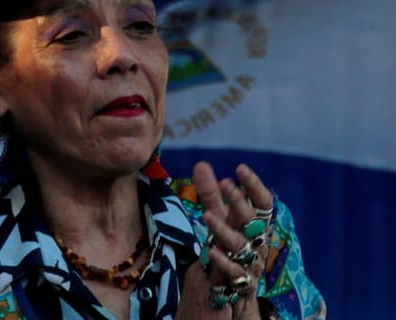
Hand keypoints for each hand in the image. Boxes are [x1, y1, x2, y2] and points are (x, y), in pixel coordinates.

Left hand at [175, 161, 273, 318]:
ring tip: (207, 216)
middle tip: (225, 183)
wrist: (236, 300)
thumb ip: (211, 197)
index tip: (240, 167)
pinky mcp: (242, 287)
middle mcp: (256, 244)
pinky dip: (223, 262)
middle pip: (252, 221)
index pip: (262, 204)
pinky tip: (209, 251)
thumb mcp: (220, 223)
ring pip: (241, 246)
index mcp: (254, 227)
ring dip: (224, 230)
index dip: (254, 186)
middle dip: (239, 202)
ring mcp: (251, 266)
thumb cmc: (231, 254)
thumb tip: (202, 164)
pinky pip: (235, 274)